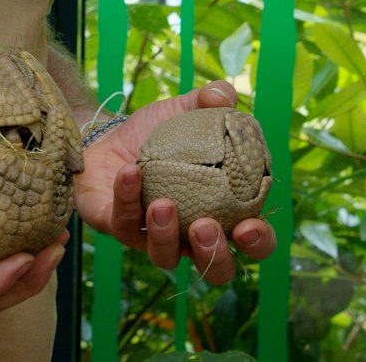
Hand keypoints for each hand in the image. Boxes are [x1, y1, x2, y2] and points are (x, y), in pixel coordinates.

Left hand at [74, 81, 278, 284]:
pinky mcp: (117, 227)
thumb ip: (209, 100)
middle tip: (205, 227)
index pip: (252, 241)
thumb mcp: (185, 110)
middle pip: (215, 268)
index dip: (258, 242)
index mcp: (221, 212)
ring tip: (163, 204)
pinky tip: (130, 172)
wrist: (107, 133)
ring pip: (165, 256)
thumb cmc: (157, 133)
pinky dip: (127, 198)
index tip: (249, 227)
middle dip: (213, 255)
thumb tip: (223, 96)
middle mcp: (190, 235)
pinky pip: (123, 222)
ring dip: (165, 234)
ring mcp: (152, 236)